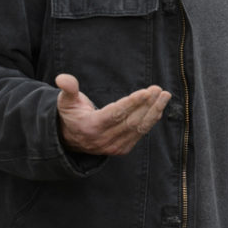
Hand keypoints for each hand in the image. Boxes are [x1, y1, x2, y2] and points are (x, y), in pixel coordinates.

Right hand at [55, 73, 169, 155]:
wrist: (71, 140)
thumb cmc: (71, 115)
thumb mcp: (65, 101)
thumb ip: (68, 89)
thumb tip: (62, 78)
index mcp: (91, 127)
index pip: (115, 114)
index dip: (132, 103)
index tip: (147, 92)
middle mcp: (104, 139)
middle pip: (131, 121)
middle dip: (148, 105)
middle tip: (159, 90)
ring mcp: (115, 146)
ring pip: (139, 128)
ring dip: (154, 111)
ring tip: (164, 96)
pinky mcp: (123, 149)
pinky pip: (140, 133)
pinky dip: (151, 120)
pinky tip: (159, 107)